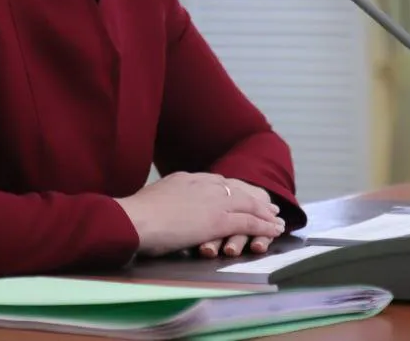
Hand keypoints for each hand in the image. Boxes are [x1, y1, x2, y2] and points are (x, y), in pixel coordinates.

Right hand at [114, 172, 284, 256]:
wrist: (133, 220)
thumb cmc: (133, 216)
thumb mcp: (151, 200)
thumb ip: (164, 201)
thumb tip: (162, 208)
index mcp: (186, 179)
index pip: (216, 182)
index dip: (232, 189)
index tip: (240, 193)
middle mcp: (202, 185)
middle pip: (236, 189)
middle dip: (254, 197)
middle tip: (268, 205)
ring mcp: (212, 202)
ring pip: (247, 204)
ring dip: (264, 212)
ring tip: (276, 219)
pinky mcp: (218, 220)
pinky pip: (248, 222)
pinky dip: (264, 225)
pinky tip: (274, 229)